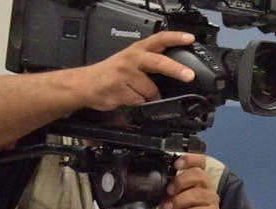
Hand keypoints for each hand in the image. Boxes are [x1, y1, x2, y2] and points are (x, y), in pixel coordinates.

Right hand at [74, 32, 196, 113]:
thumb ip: (152, 63)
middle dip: (175, 69)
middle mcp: (132, 59)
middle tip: (189, 75)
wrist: (86, 84)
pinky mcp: (119, 88)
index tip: (189, 39)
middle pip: (157, 61)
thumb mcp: (132, 62)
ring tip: (137, 92)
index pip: (158, 39)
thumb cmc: (113, 74)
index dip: (175, 37)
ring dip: (149, 97)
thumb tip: (178, 73)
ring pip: (151, 90)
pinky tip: (128, 97)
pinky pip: (140, 101)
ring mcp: (124, 73)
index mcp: (137, 50)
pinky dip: (139, 103)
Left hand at [161, 153, 219, 208]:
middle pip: (198, 175)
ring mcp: (212, 203)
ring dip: (178, 201)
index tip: (176, 165)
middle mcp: (208, 189)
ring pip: (197, 194)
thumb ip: (168, 189)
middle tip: (168, 191)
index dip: (189, 159)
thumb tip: (159, 181)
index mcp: (198, 180)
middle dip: (180, 181)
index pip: (200, 162)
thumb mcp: (171, 199)